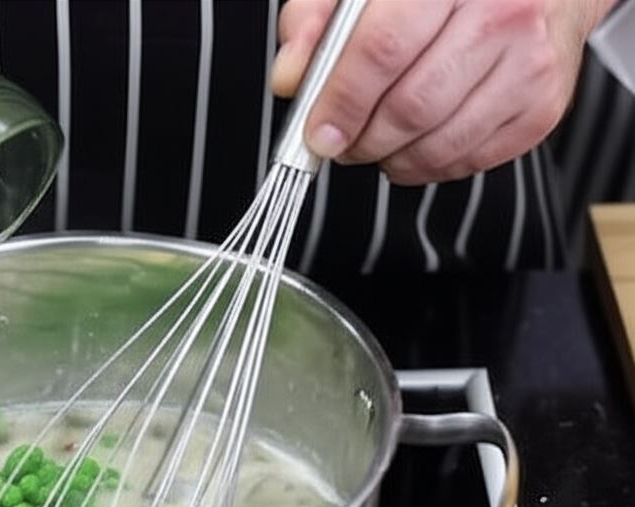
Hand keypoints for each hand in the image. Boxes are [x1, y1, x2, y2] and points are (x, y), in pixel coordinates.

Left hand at [271, 0, 617, 184]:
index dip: (342, 101)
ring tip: (374, 143)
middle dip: (362, 140)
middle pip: (412, 105)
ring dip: (392, 158)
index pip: (383, 50)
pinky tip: (413, 146)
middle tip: (340, 143)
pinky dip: (429, 166)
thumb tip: (289, 79)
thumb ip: (317, 21)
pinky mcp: (543, 105)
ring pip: (441, 141)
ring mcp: (530, 62)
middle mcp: (501, 13)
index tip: (317, 133)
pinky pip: (472, 159)